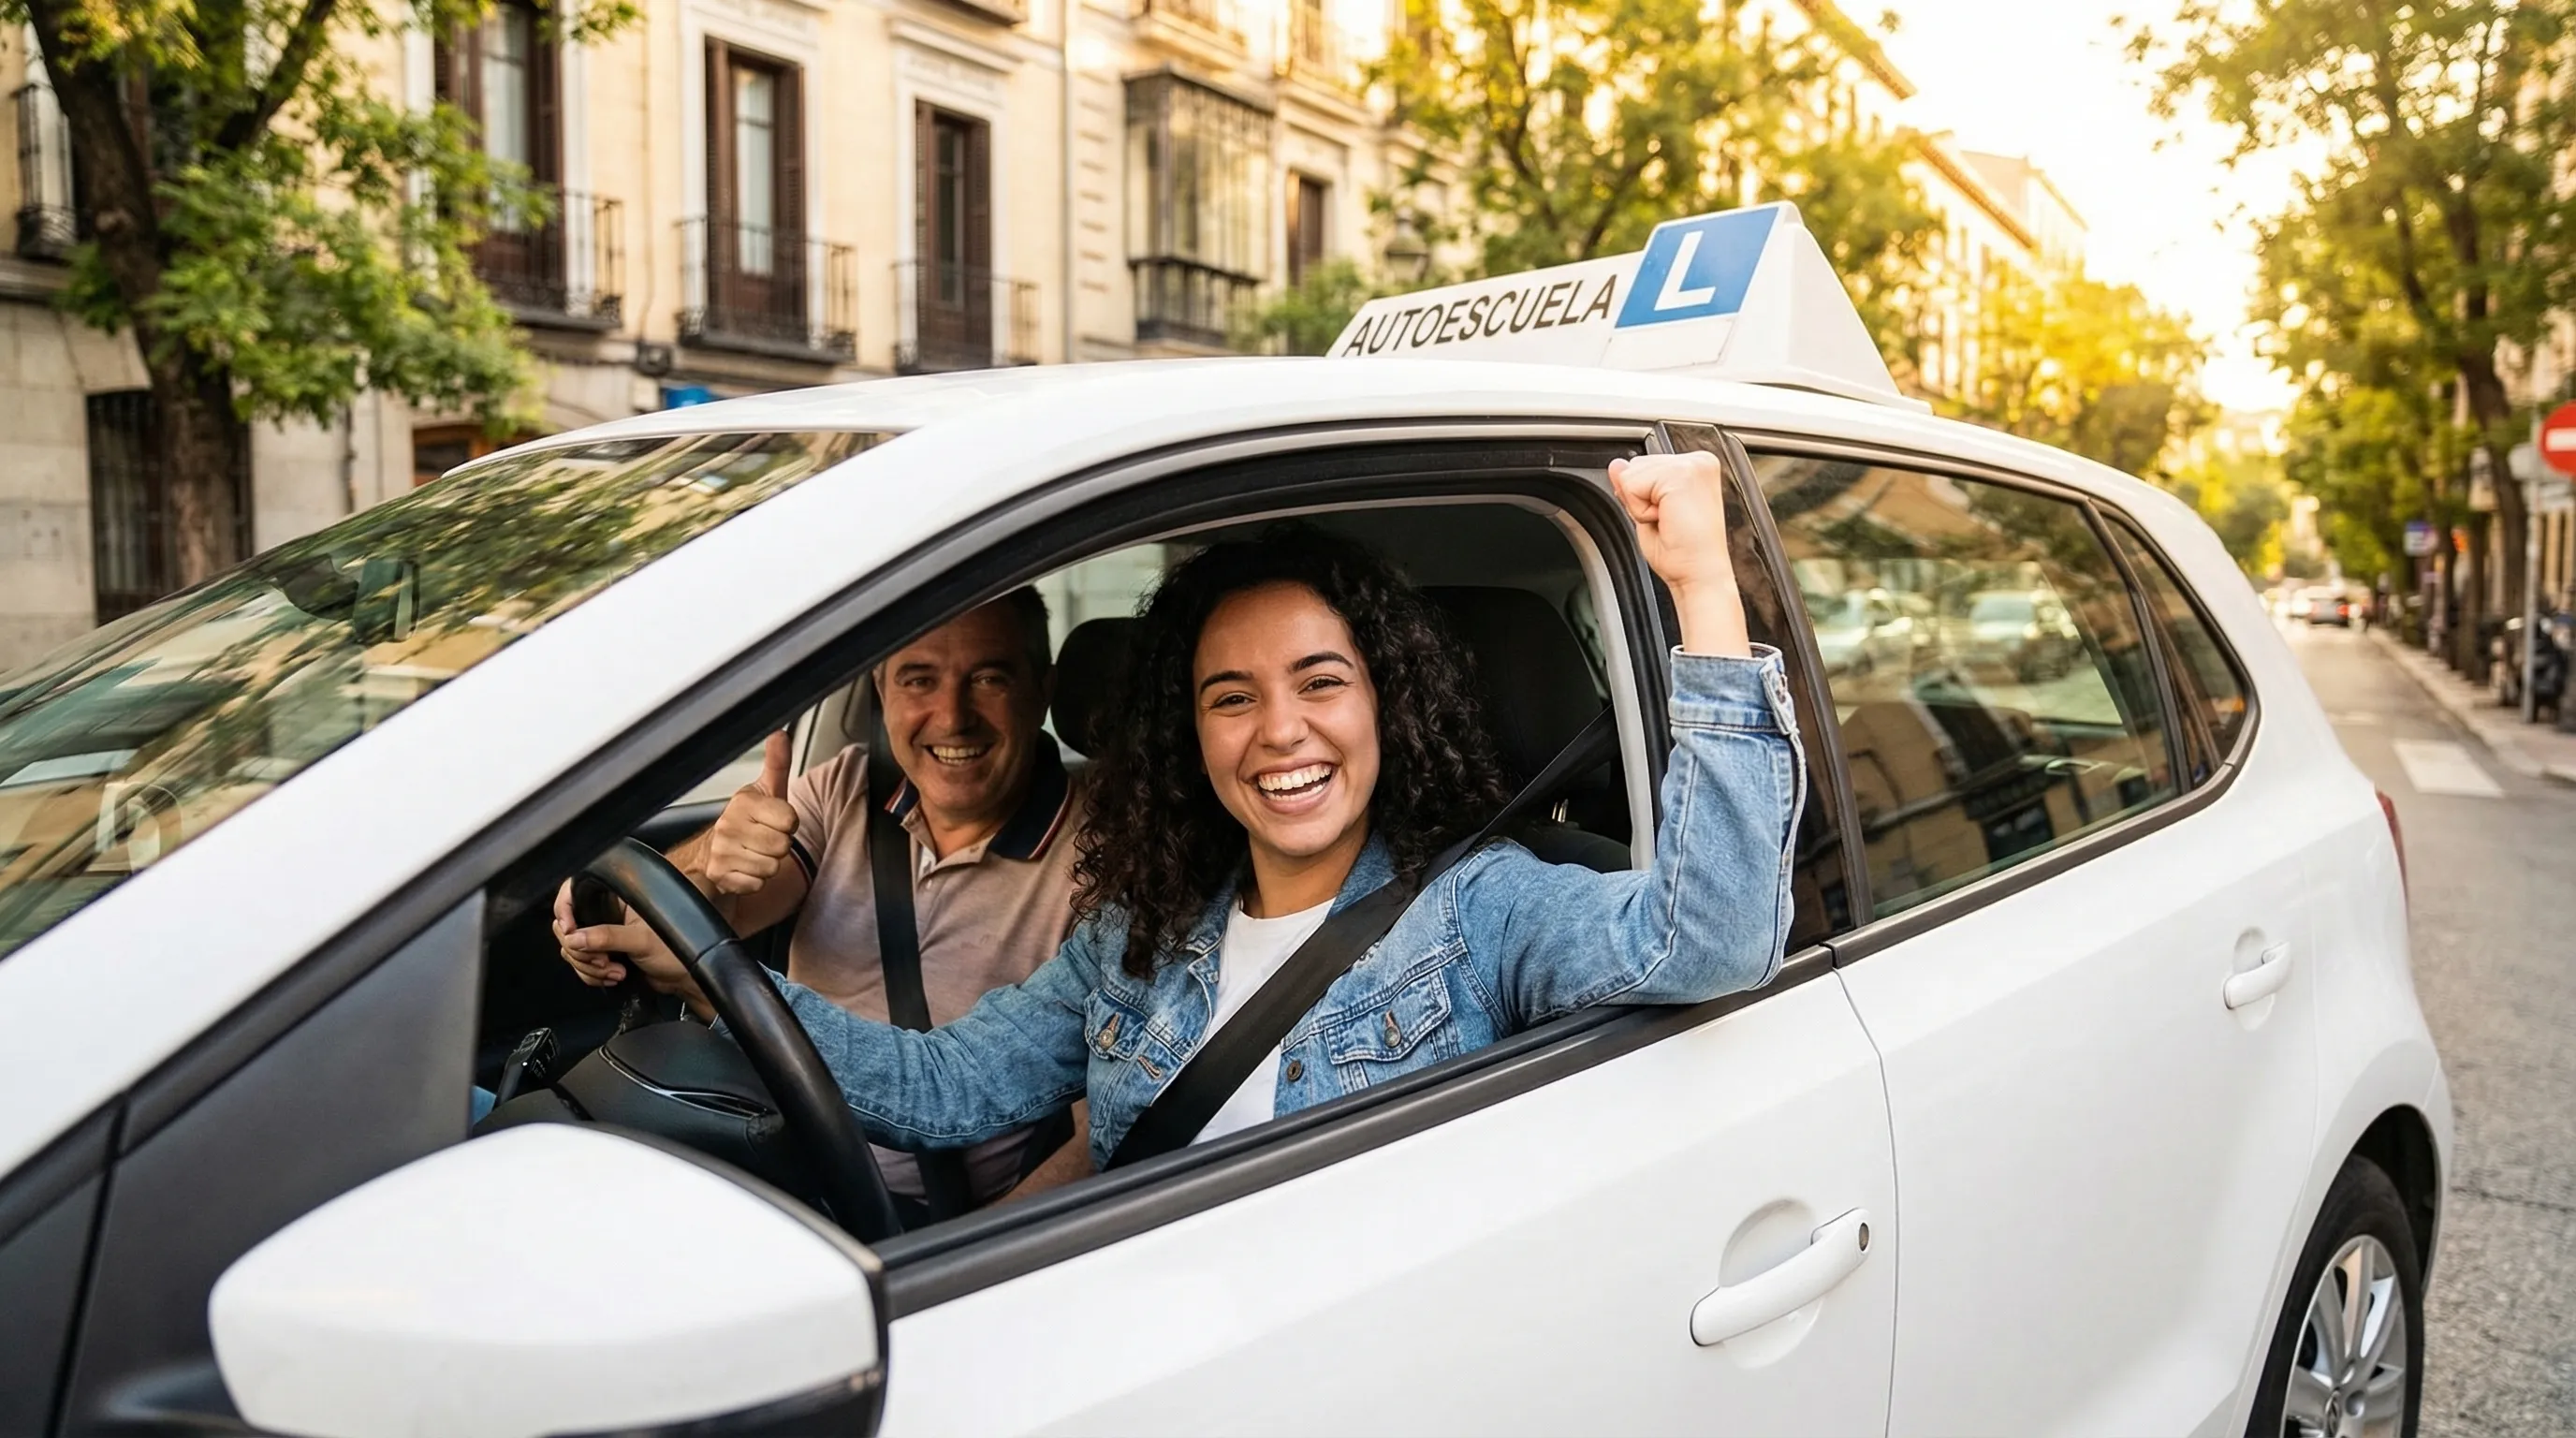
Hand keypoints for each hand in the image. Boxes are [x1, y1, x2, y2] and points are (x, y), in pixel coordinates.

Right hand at [553, 880, 705, 1004]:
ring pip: (572, 949)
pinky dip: (592, 975)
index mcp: (616, 896)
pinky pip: (581, 963)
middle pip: (568, 927)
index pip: (573, 892)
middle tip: (603, 961)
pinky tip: (613, 977)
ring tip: (617, 973)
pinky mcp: (603, 953)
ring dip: (589, 967)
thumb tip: (576, 937)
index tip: (569, 931)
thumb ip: (608, 937)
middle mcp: (605, 911)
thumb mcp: (641, 941)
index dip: (565, 911)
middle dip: (582, 951)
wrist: (683, 978)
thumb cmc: (676, 950)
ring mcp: (602, 933)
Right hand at [700, 732, 798, 898]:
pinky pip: (757, 884)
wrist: (709, 855)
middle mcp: (728, 824)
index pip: (790, 820)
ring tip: (752, 854)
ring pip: (771, 867)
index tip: (774, 822)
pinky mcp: (719, 875)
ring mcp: (721, 850)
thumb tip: (780, 734)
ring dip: (766, 866)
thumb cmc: (745, 824)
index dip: (788, 825)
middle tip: (762, 841)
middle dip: (777, 848)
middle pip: (782, 846)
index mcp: (743, 802)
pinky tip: (743, 869)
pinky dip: (754, 882)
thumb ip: (776, 764)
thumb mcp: (764, 792)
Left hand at [1610, 452, 1734, 590]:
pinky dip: (1639, 510)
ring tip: (1668, 521)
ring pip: (1631, 474)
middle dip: (1640, 498)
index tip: (1668, 516)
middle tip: (1668, 521)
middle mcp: (1698, 460)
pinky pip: (1631, 485)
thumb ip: (1633, 483)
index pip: (1644, 465)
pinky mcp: (1681, 474)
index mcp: (1695, 466)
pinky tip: (1665, 520)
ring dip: (1640, 505)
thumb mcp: (1648, 511)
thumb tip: (1617, 464)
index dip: (1643, 496)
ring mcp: (1692, 465)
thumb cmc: (1683, 552)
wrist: (1699, 575)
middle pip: (1635, 465)